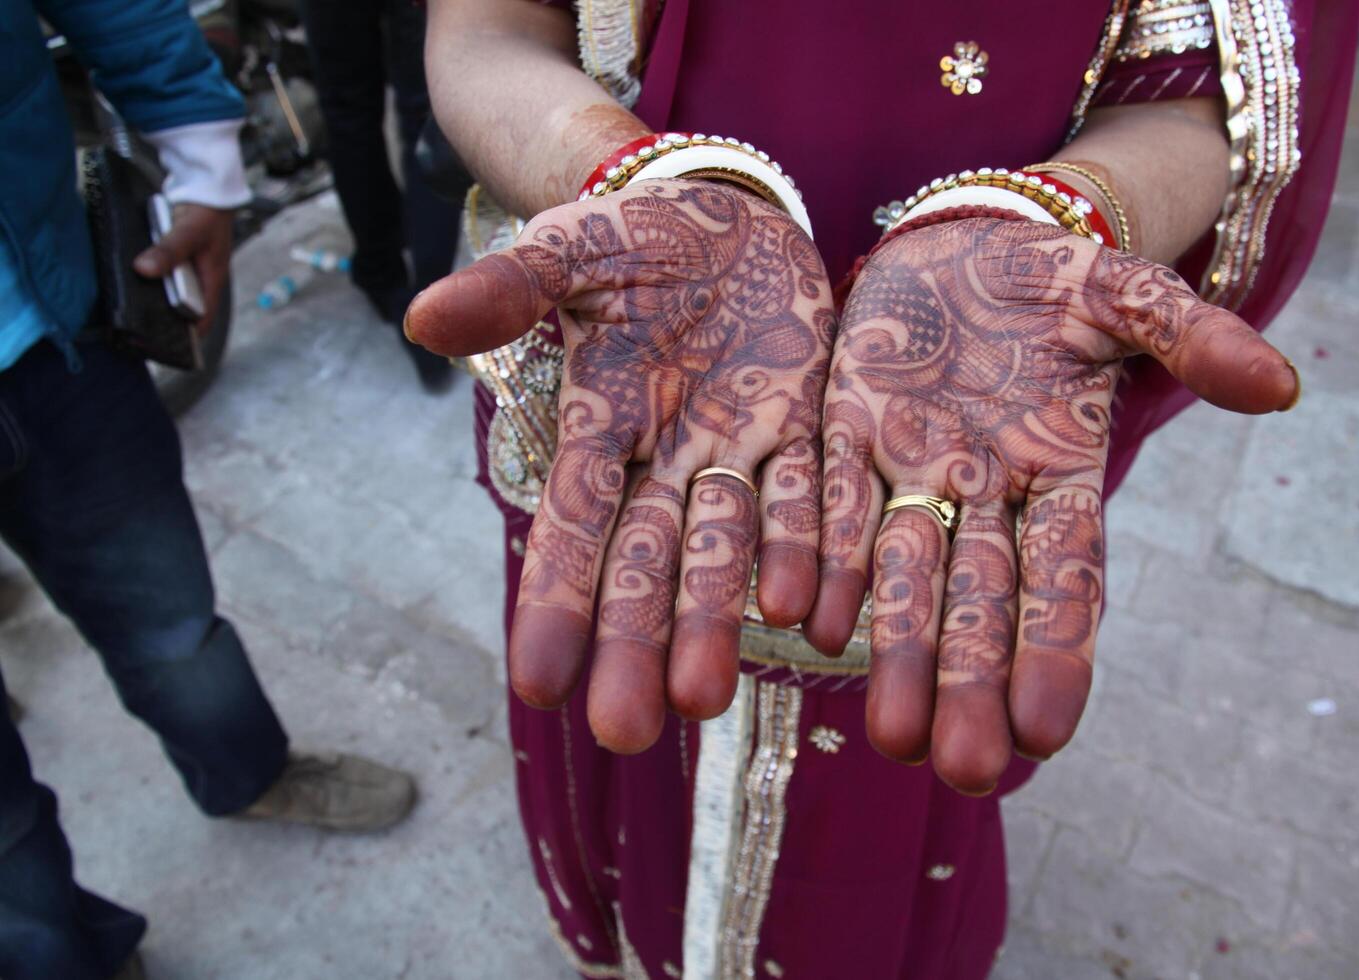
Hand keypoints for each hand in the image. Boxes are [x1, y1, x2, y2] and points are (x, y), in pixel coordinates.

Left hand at [132, 202, 233, 334]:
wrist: (208, 185)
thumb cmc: (207, 212)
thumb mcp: (188, 232)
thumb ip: (169, 251)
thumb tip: (144, 269)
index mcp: (211, 280)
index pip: (203, 319)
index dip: (188, 336)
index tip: (166, 347)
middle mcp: (201, 279)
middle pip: (183, 309)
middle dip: (165, 321)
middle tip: (138, 332)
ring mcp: (188, 268)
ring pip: (171, 292)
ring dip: (155, 300)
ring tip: (131, 311)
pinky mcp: (176, 257)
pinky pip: (162, 276)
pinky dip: (150, 280)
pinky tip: (133, 282)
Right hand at [407, 180, 835, 750]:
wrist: (719, 214)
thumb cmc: (628, 238)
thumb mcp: (566, 250)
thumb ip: (507, 289)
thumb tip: (421, 318)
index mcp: (598, 422)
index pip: (571, 522)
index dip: (555, 596)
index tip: (536, 680)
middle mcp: (663, 455)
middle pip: (648, 561)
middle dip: (636, 642)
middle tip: (626, 732)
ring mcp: (736, 445)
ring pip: (726, 546)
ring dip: (716, 621)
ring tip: (705, 700)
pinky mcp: (801, 424)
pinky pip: (808, 493)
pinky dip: (806, 550)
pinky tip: (804, 618)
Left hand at [805, 212, 1296, 793]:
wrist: (963, 238)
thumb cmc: (1053, 277)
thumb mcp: (1124, 293)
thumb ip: (1189, 335)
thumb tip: (1282, 386)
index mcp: (1059, 471)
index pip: (1066, 576)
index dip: (1058, 650)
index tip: (1050, 732)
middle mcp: (983, 491)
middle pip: (978, 600)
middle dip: (969, 683)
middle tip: (961, 770)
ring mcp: (909, 468)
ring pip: (903, 573)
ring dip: (894, 651)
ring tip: (890, 738)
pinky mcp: (844, 432)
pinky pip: (831, 504)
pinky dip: (822, 562)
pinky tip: (809, 622)